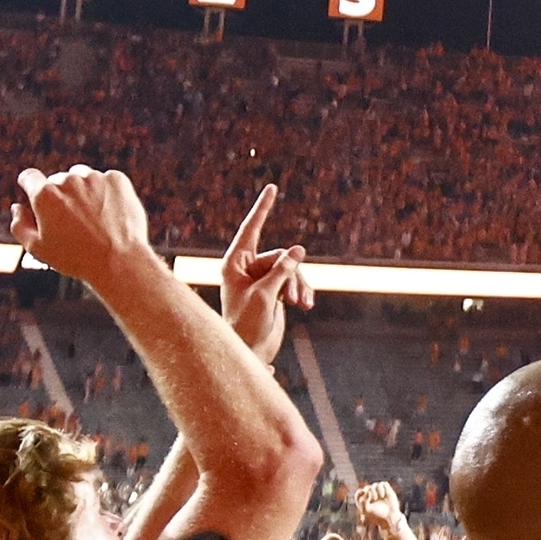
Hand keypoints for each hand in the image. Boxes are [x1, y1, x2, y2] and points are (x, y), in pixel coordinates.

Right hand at [12, 162, 165, 292]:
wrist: (119, 261)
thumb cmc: (76, 258)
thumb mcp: (38, 249)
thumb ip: (20, 225)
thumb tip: (17, 207)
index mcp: (45, 194)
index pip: (29, 177)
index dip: (30, 185)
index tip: (35, 193)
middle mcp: (68, 180)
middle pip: (58, 180)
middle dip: (60, 196)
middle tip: (72, 222)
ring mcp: (94, 177)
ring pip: (82, 178)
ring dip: (83, 190)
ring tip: (91, 219)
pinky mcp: (116, 179)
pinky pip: (105, 181)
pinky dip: (106, 193)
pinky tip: (109, 214)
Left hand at [215, 184, 308, 360]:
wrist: (249, 351)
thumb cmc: (246, 324)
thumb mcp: (265, 295)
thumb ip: (282, 271)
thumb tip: (299, 250)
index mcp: (234, 264)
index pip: (251, 229)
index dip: (262, 209)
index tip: (272, 188)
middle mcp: (247, 268)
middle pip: (279, 256)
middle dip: (291, 274)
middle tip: (294, 298)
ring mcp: (261, 279)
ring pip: (290, 269)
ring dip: (299, 285)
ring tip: (302, 304)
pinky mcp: (274, 291)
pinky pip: (294, 281)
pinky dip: (301, 291)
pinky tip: (306, 305)